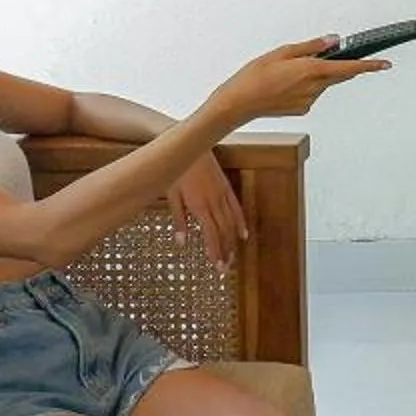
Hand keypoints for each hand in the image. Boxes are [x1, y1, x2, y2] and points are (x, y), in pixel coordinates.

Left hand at [167, 149, 246, 266]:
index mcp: (200, 207)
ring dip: (232, 241)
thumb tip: (181, 241)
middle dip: (225, 251)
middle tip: (225, 268)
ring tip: (233, 256)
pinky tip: (243, 233)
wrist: (189, 147)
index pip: (211, 235)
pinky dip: (240, 222)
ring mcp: (222, 195)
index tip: (217, 266)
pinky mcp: (226, 187)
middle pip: (223, 232)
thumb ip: (179, 220)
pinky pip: (236, 208)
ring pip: (231, 223)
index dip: (215, 251)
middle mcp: (214, 203)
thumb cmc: (177, 170)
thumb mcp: (172, 196)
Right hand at [212, 37, 382, 123]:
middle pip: (338, 74)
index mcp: (311, 71)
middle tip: (320, 56)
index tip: (386, 63)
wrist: (238, 103)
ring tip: (287, 72)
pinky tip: (285, 85)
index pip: (349, 68)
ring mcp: (309, 101)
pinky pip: (312, 93)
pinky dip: (305, 86)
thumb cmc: (255, 74)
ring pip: (323, 84)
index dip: (370, 66)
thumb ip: (311, 47)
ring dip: (315, 75)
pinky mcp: (303, 109)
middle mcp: (314, 88)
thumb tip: (333, 40)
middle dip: (337, 65)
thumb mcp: (282, 52)